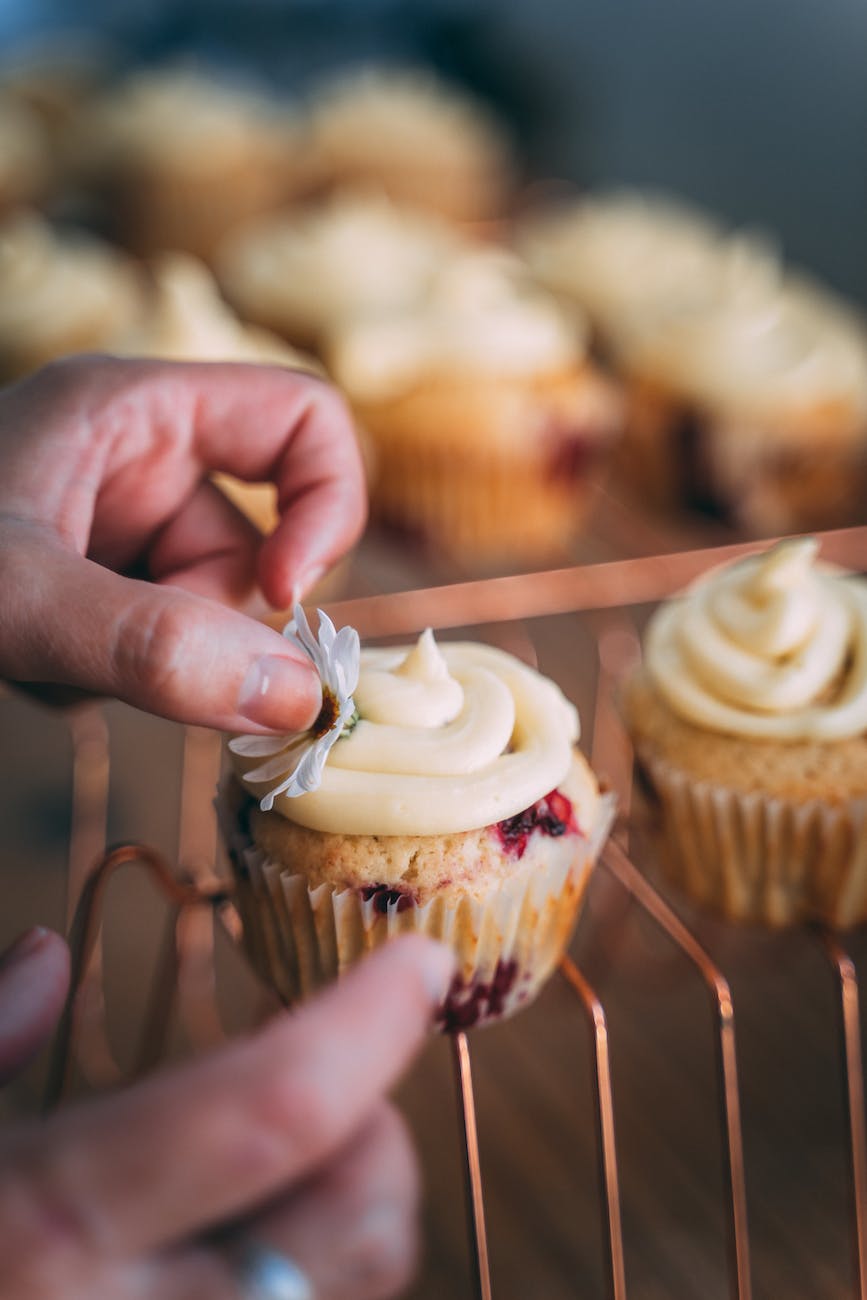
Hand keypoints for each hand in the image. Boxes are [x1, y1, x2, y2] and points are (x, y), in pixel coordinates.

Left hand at [0, 356, 366, 733]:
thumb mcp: (15, 601)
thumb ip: (153, 647)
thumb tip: (298, 699)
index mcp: (132, 409)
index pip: (302, 419)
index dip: (326, 504)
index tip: (287, 596)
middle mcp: (132, 458)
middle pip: (256, 538)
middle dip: (211, 617)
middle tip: (132, 662)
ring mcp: (110, 525)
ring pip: (207, 605)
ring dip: (156, 658)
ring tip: (57, 665)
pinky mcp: (90, 584)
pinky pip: (157, 638)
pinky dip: (120, 675)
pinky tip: (42, 672)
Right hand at [0, 929, 453, 1299]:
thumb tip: (49, 954)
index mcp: (41, 1232)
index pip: (270, 1107)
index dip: (365, 1024)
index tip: (418, 966)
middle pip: (357, 1228)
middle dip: (374, 1136)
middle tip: (326, 1095)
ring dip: (349, 1224)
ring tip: (280, 1185)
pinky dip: (297, 1287)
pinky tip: (228, 1266)